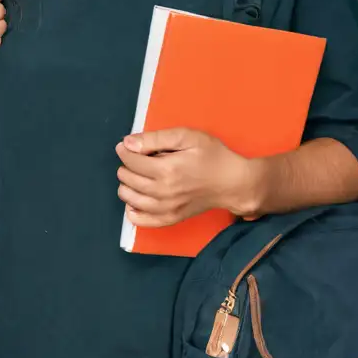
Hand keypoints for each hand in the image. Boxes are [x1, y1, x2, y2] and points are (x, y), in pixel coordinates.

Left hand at [114, 127, 260, 227]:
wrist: (233, 182)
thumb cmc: (213, 155)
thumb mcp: (187, 137)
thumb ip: (156, 138)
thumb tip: (128, 143)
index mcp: (167, 169)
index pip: (131, 161)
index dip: (124, 151)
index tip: (125, 146)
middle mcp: (163, 192)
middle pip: (128, 179)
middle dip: (126, 166)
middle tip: (136, 159)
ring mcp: (166, 208)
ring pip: (130, 199)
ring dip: (126, 185)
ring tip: (136, 176)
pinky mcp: (171, 219)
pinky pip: (141, 220)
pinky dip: (132, 211)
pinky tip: (135, 200)